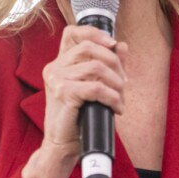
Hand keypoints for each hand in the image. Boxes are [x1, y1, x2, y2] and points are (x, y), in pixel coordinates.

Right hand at [38, 24, 127, 161]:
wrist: (62, 145)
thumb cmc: (78, 117)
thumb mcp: (95, 87)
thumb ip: (107, 65)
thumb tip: (122, 46)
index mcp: (59, 63)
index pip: (72, 32)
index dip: (95, 33)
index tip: (113, 43)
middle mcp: (54, 67)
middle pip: (89, 47)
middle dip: (114, 62)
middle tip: (123, 82)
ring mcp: (56, 79)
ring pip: (95, 67)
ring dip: (115, 82)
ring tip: (120, 97)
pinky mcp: (62, 93)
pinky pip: (95, 87)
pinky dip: (112, 96)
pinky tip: (116, 107)